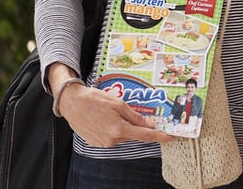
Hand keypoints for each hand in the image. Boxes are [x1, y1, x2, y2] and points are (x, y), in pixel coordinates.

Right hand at [57, 82, 174, 146]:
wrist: (72, 103)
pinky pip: (112, 137)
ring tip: (110, 112)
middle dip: (135, 125)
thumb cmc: (95, 99)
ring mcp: (103, 143)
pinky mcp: (96, 143)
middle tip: (127, 112)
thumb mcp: (119, 104)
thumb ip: (136, 116)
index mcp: (119, 130)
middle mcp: (111, 140)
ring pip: (122, 136)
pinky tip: (105, 118)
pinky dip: (113, 129)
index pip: (145, 136)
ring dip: (122, 126)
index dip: (159, 137)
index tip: (170, 137)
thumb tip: (150, 125)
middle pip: (133, 135)